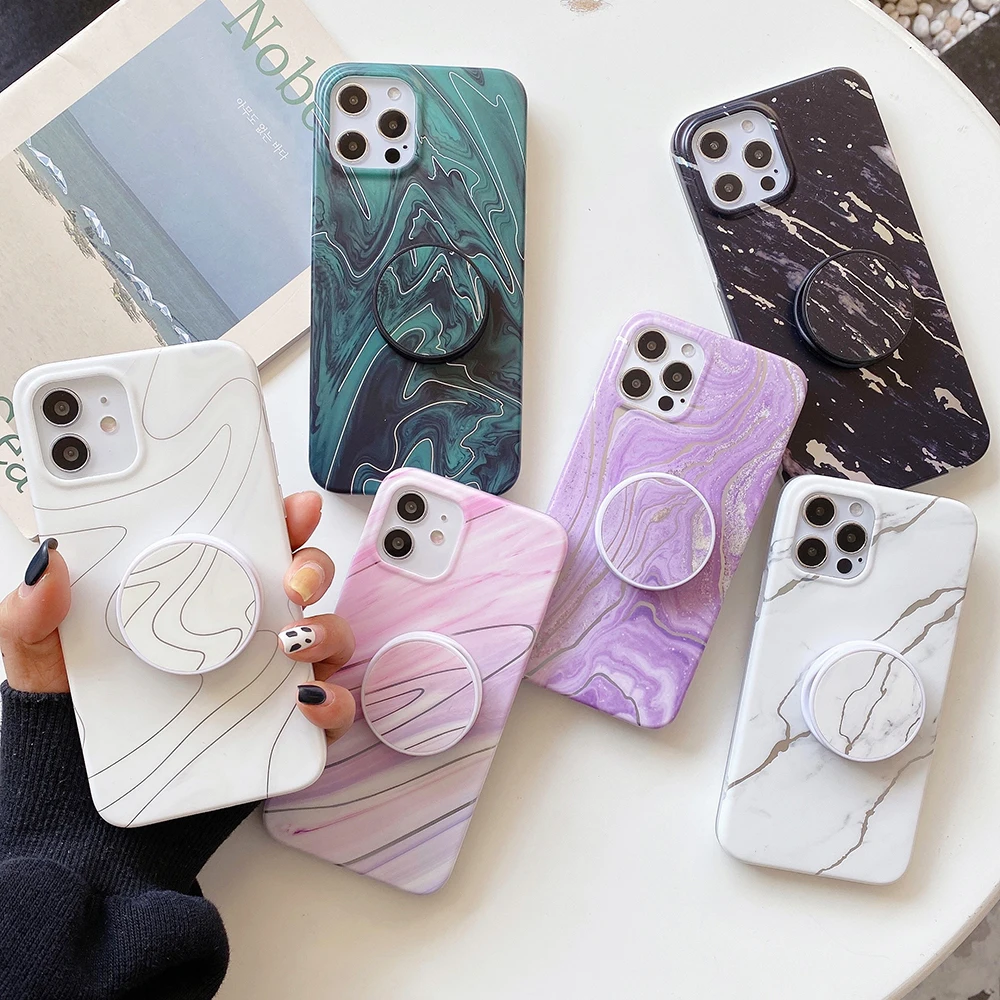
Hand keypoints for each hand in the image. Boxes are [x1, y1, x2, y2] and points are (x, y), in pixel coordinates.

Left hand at [0, 491, 355, 743]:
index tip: (292, 509)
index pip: (255, 542)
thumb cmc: (76, 714)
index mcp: (202, 593)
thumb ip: (34, 610)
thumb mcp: (42, 655)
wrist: (82, 801)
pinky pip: (328, 709)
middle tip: (293, 579)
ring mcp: (270, 678)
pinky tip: (307, 700)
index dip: (284, 518)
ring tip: (294, 642)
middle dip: (314, 566)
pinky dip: (332, 702)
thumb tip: (50, 560)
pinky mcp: (282, 730)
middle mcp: (246, 629)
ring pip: (329, 638)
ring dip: (328, 631)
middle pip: (305, 581)